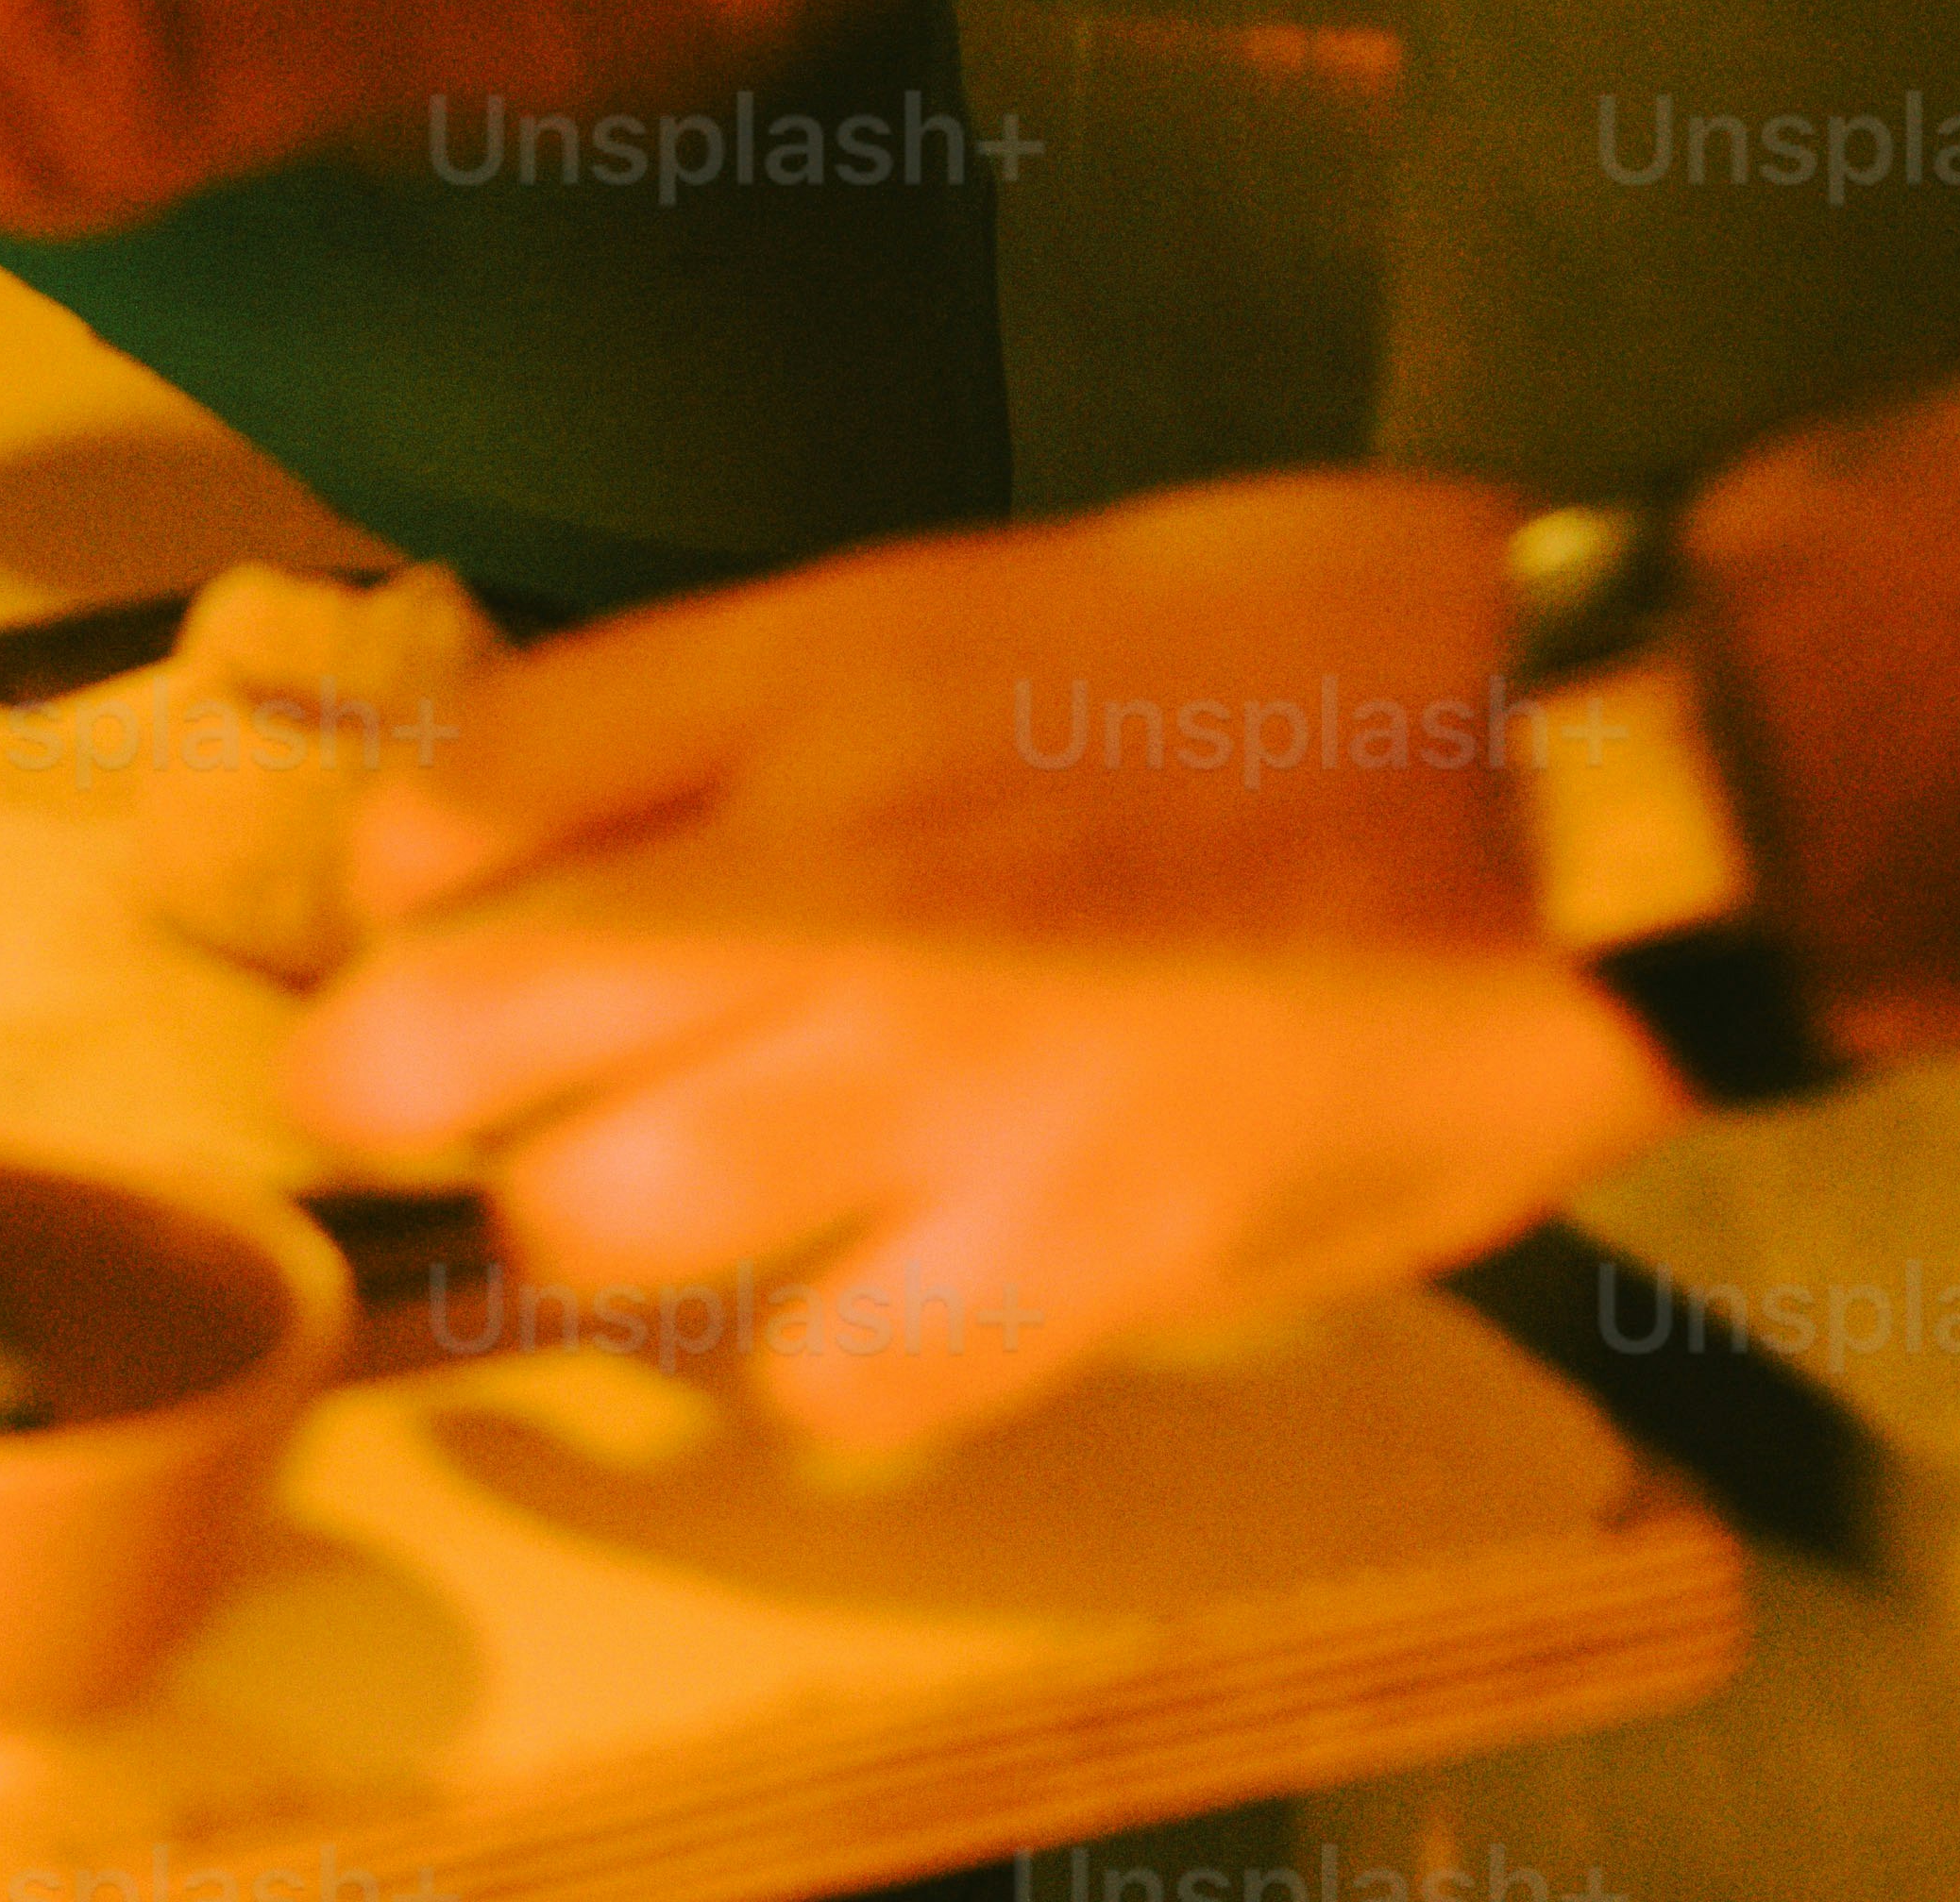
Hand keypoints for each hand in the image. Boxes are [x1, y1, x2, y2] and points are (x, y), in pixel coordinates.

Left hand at [287, 476, 1697, 1446]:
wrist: (1569, 785)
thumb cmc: (1296, 639)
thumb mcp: (974, 582)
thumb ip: (717, 701)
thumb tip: (479, 820)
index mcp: (817, 682)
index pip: (445, 808)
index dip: (390, 887)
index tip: (419, 920)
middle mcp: (829, 888)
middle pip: (445, 1039)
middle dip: (412, 1066)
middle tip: (478, 1070)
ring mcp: (937, 1096)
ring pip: (593, 1228)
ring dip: (599, 1209)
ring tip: (678, 1176)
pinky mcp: (1069, 1265)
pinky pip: (823, 1376)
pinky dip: (811, 1347)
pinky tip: (865, 1283)